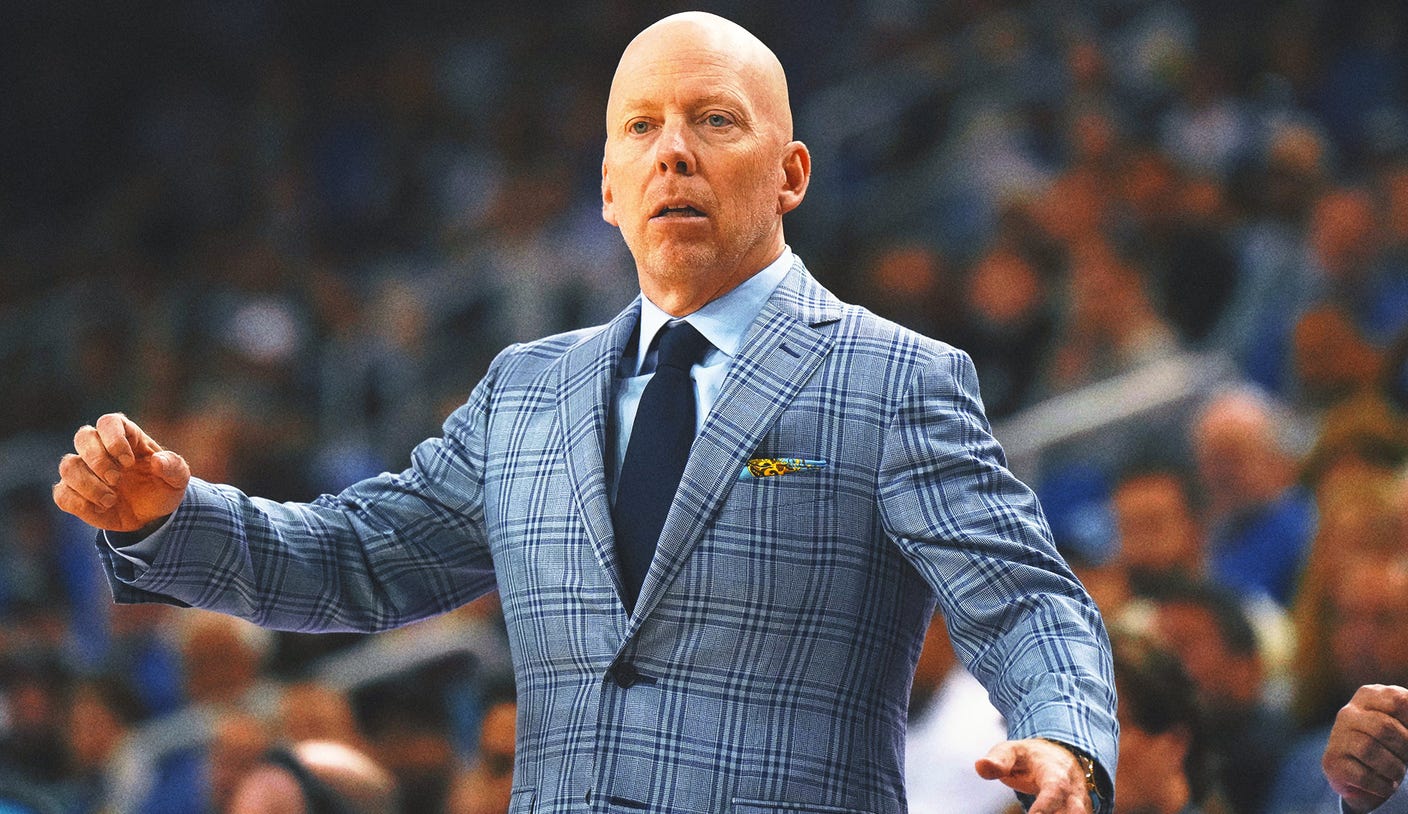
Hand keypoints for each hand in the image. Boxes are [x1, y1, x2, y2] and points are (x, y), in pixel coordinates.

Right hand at [53, 413, 190, 531]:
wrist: (151, 516)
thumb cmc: (162, 488)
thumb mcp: (178, 479)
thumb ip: (174, 467)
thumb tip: (158, 461)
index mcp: (126, 436)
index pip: (109, 422)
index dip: (114, 439)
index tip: (129, 462)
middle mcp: (100, 448)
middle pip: (83, 437)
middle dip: (98, 460)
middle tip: (117, 479)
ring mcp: (84, 470)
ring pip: (68, 465)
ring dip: (88, 484)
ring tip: (111, 499)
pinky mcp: (73, 493)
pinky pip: (62, 493)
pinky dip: (80, 503)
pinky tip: (102, 508)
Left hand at [976, 738, 1093, 813]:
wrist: (1055, 756)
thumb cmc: (1028, 757)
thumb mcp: (1010, 751)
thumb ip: (998, 760)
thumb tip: (980, 766)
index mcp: (1055, 771)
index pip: (1055, 788)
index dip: (1046, 805)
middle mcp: (1073, 788)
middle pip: (1077, 809)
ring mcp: (1079, 802)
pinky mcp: (1079, 812)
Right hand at [1324, 684, 1407, 813]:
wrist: (1360, 773)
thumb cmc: (1390, 745)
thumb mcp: (1403, 725)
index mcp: (1369, 696)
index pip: (1398, 702)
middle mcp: (1348, 713)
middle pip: (1384, 727)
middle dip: (1404, 748)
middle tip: (1406, 759)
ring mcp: (1337, 737)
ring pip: (1369, 749)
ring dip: (1394, 768)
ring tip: (1397, 773)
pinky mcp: (1332, 762)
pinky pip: (1363, 775)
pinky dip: (1383, 785)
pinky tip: (1385, 785)